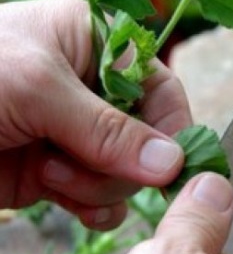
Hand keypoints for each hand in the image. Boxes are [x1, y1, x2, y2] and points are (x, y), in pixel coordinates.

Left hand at [0, 0, 191, 229]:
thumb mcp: (39, 89)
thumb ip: (108, 128)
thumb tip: (172, 162)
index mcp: (99, 46)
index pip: (161, 88)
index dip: (173, 127)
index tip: (174, 166)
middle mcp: (95, 90)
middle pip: (148, 136)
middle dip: (122, 159)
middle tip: (76, 161)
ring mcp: (80, 133)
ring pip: (128, 171)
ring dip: (99, 184)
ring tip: (51, 173)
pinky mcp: (63, 170)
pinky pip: (105, 196)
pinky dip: (95, 206)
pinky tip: (67, 201)